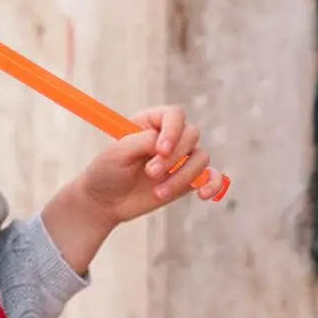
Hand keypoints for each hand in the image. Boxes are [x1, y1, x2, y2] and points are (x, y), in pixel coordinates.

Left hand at [42, 105, 223, 273]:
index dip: (173, 131)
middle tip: (149, 174)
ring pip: (201, 158)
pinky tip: (203, 195)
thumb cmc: (106, 172)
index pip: (175, 115)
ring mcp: (180, 158)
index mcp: (149, 122)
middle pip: (191, 135)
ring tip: (158, 192)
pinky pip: (212, 177)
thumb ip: (143, 141)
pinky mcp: (187, 180)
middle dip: (173, 158)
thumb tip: (168, 143)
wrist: (104, 202)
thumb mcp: (116, 153)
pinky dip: (213, 184)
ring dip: (182, 178)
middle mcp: (168, 137)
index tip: (160, 150)